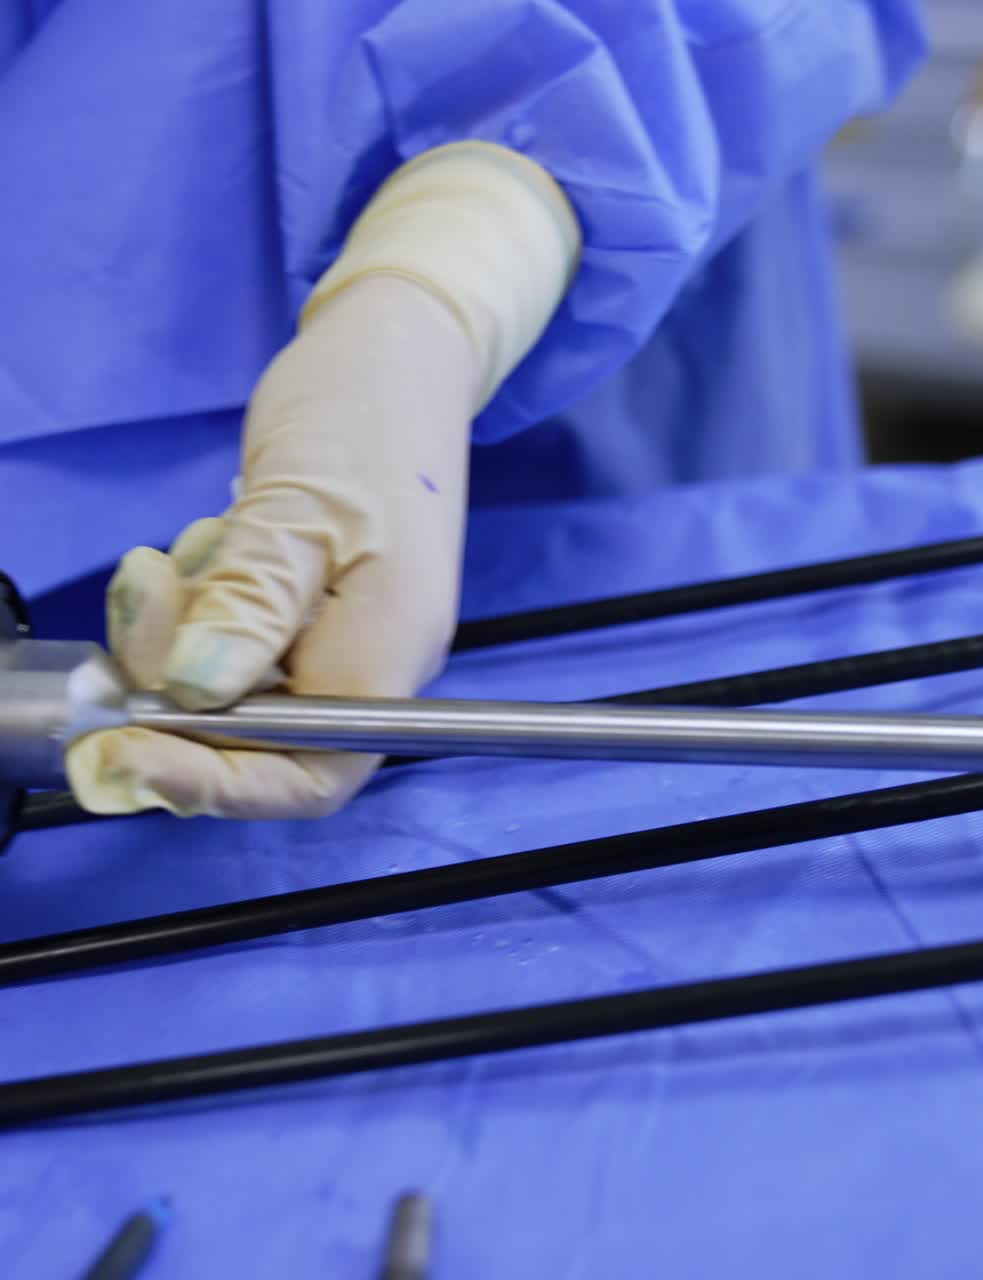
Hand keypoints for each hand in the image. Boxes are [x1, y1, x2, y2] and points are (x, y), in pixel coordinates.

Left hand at [66, 276, 478, 817]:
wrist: (394, 358)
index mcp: (390, 653)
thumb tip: (192, 697)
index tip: (123, 752)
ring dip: (180, 635)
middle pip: (257, 736)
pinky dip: (196, 606)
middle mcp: (368, 663)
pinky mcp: (306, 606)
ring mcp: (337, 636)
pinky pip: (233, 641)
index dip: (216, 788)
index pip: (310, 776)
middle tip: (138, 599)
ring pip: (232, 688)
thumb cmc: (364, 422)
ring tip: (170, 558)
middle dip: (174, 688)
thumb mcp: (299, 509)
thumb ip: (253, 605)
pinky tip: (206, 544)